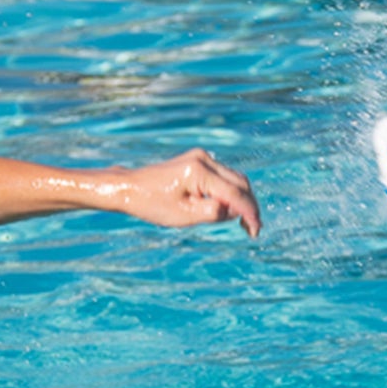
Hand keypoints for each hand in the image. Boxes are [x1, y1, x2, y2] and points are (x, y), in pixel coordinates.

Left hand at [119, 149, 260, 236]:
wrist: (130, 188)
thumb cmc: (152, 204)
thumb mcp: (184, 216)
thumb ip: (214, 212)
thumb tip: (236, 210)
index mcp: (199, 171)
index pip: (235, 193)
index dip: (249, 213)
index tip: (256, 231)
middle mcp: (203, 158)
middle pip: (240, 182)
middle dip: (249, 206)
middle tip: (252, 229)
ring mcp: (201, 156)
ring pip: (234, 178)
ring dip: (240, 199)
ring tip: (242, 223)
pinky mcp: (198, 160)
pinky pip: (222, 176)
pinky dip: (229, 192)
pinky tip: (227, 209)